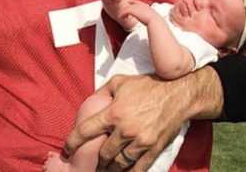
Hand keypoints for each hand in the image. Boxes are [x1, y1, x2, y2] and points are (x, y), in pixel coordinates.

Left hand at [64, 73, 209, 171]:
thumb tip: (90, 101)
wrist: (178, 94)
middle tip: (92, 161)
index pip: (86, 131)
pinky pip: (138, 168)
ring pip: (119, 163)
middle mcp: (125, 129)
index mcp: (113, 113)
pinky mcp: (153, 149)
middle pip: (103, 153)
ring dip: (110, 168)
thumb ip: (102, 92)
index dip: (73, 142)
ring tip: (105, 168)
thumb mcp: (120, 82)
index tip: (67, 149)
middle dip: (96, 159)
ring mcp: (140, 141)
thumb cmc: (147, 86)